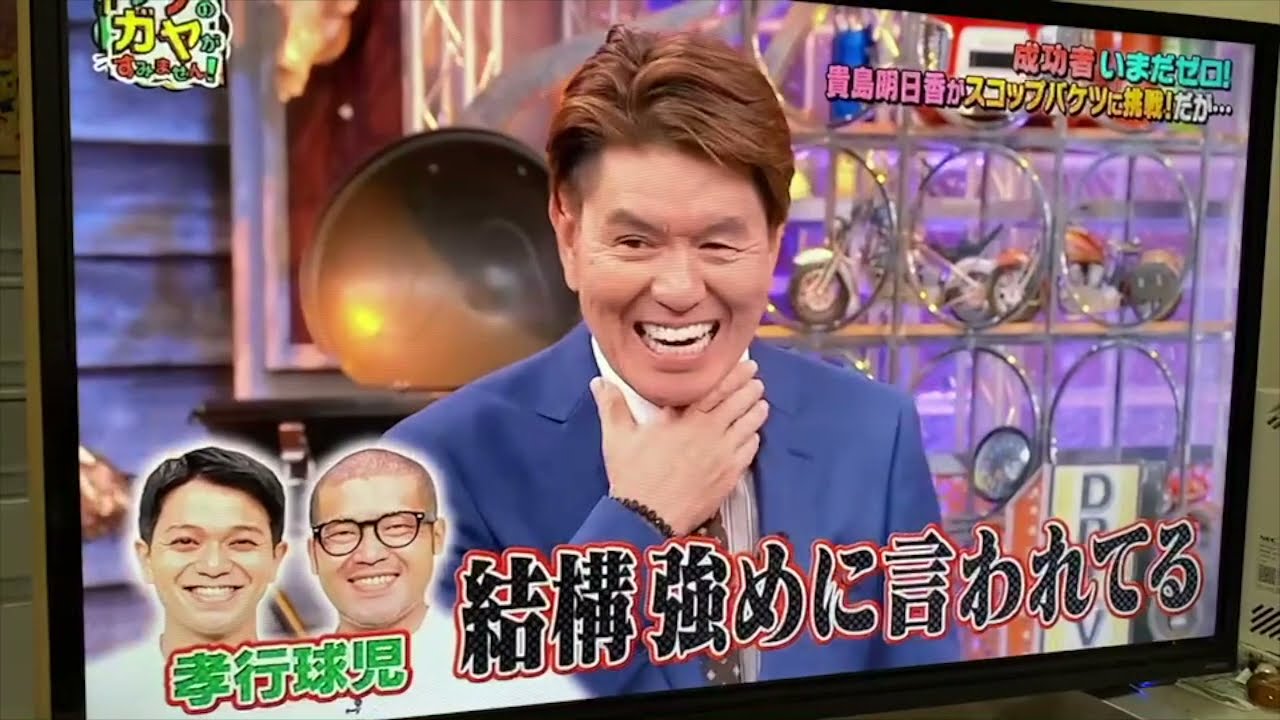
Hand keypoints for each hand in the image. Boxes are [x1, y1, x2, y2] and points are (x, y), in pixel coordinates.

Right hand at [591, 361, 768, 535]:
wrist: (648, 517)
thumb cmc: (633, 476)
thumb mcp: (617, 438)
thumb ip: (612, 406)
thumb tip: (600, 383)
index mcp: (686, 420)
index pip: (717, 389)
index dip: (734, 375)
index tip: (746, 364)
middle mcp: (710, 434)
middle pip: (739, 404)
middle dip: (750, 390)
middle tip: (756, 380)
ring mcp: (723, 456)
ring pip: (749, 427)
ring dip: (756, 412)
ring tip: (761, 403)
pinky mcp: (729, 477)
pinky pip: (749, 453)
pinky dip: (753, 440)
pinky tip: (754, 436)